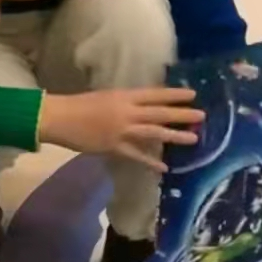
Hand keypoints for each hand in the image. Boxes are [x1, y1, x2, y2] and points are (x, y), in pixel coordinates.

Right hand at [37, 88, 205, 171]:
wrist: (59, 117)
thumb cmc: (80, 105)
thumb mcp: (106, 97)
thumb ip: (125, 103)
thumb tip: (143, 108)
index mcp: (124, 96)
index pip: (155, 94)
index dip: (174, 95)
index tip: (192, 95)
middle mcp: (127, 112)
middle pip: (159, 113)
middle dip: (181, 114)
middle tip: (201, 116)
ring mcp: (121, 130)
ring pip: (153, 133)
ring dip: (174, 136)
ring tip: (192, 139)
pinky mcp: (114, 147)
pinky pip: (136, 155)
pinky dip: (150, 161)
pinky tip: (164, 167)